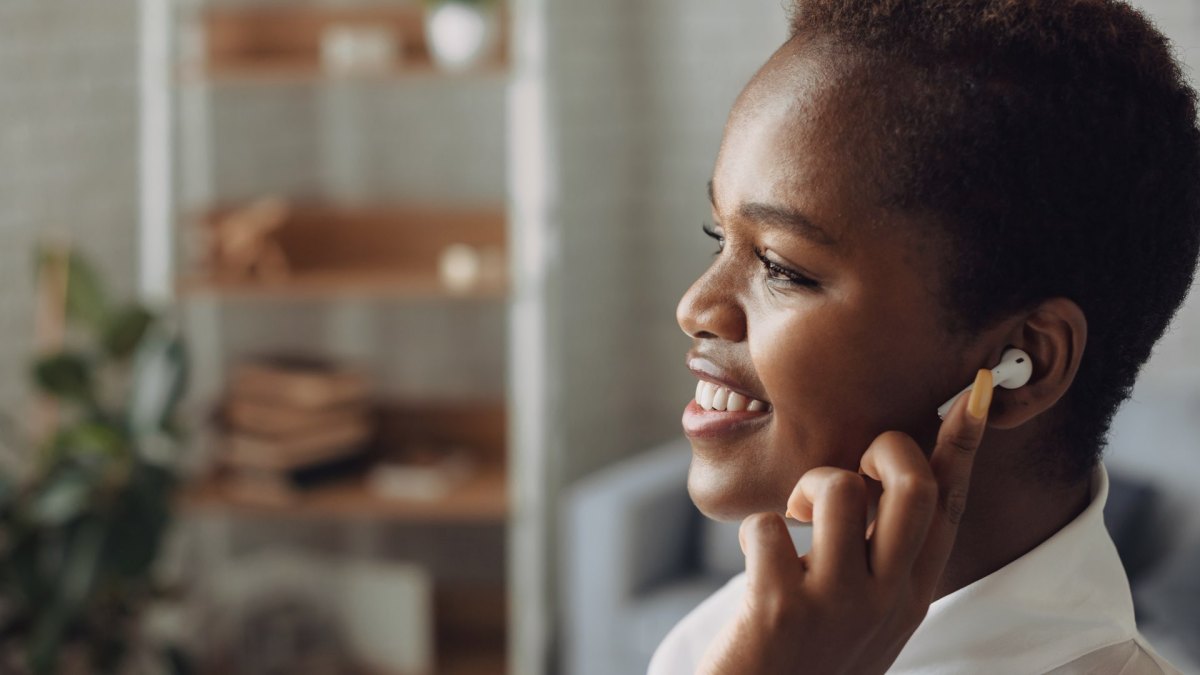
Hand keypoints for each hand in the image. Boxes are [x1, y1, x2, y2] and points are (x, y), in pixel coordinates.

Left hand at [697, 369, 994, 674]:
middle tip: (854, 467)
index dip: (960, 449)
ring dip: (810, 486)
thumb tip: (881, 486)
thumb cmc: (807, 659)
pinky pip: (766, 525)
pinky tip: (756, 560)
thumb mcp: (866, 616)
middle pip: (913, 487)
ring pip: (841, 490)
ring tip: (795, 518)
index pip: (947, 510)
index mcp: (911, 597)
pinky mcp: (781, 609)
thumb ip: (881, 561)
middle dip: (886, 449)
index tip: (972, 395)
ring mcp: (837, 606)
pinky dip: (755, 529)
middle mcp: (885, 600)